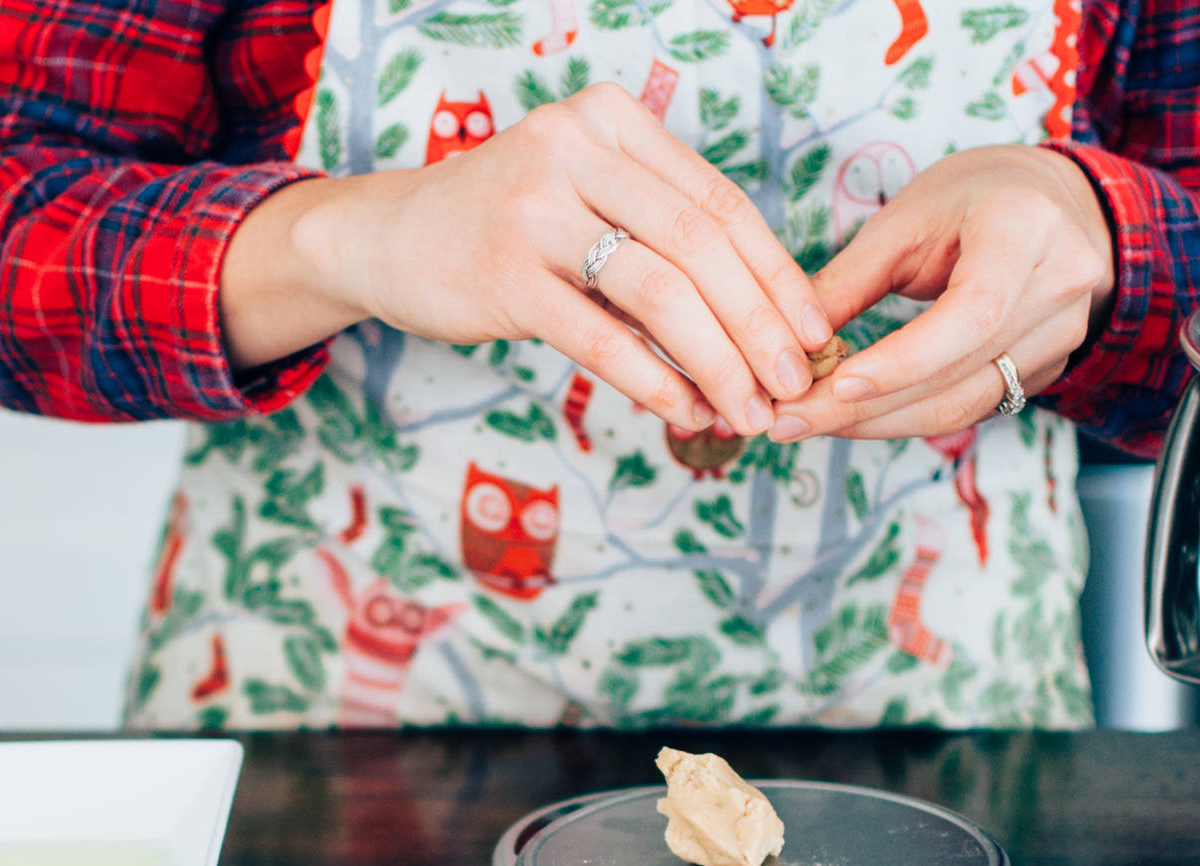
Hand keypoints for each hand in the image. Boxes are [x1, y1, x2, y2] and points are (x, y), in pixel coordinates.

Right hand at [221, 84, 835, 436]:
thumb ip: (658, 230)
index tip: (813, 334)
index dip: (777, 275)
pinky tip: (684, 411)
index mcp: (611, 121)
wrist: (386, 238)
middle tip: (790, 386)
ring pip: (660, 291)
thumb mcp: (584, 197)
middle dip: (759, 326)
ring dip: (716, 362)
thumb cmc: (505, 227)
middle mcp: (576, 148)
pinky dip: (653, 380)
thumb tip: (764, 315)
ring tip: (745, 411)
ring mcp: (536, 208)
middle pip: (702, 246)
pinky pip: (600, 336)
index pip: (720, 202)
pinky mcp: (504, 273)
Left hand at [768, 145, 1113, 443]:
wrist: (1050, 202)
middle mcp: (1060, 284)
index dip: (901, 362)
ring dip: (876, 423)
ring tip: (807, 423)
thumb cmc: (968, 198)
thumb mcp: (902, 221)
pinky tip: (854, 416)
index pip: (969, 316)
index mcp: (1026, 228)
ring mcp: (1062, 334)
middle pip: (957, 375)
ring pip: (962, 407)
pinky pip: (970, 408)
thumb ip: (847, 283)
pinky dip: (904, 417)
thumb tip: (784, 348)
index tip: (832, 386)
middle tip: (786, 420)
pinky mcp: (1049, 368)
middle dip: (863, 408)